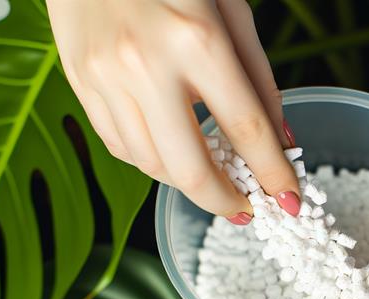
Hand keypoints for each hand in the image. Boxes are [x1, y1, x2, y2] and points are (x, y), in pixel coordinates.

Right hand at [46, 0, 300, 220]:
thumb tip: (282, 142)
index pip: (245, 128)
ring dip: (187, 184)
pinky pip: (119, 144)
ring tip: (212, 179)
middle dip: (224, 201)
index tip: (289, 202)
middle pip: (190, 167)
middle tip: (246, 208)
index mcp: (197, 40)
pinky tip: (173, 154)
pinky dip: (152, 162)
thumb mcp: (233, 10)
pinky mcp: (79, 80)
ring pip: (150, 163)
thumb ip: (260, 80)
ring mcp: (105, 76)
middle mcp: (146, 64)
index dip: (272, 174)